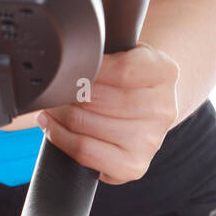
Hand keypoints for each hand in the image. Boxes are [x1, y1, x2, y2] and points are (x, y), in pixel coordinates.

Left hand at [37, 42, 179, 184]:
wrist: (147, 107)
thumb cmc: (126, 76)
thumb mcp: (124, 51)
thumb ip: (103, 48)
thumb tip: (63, 54)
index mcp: (165, 72)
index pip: (121, 70)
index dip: (87, 68)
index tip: (68, 66)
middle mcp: (164, 108)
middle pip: (98, 99)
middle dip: (66, 92)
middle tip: (50, 87)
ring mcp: (151, 140)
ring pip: (86, 124)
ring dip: (58, 114)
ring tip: (49, 104)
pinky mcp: (134, 166)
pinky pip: (86, 151)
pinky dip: (61, 138)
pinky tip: (53, 127)